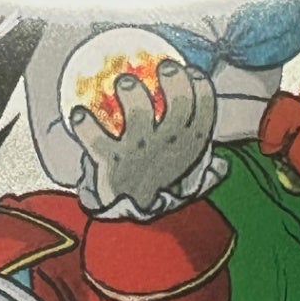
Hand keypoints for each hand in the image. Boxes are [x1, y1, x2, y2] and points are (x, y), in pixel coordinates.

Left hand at [73, 60, 216, 214]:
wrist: (134, 233)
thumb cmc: (157, 193)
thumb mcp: (184, 182)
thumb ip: (200, 168)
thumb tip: (220, 166)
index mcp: (192, 146)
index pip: (206, 106)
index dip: (200, 84)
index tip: (190, 71)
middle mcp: (169, 146)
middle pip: (179, 102)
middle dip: (174, 78)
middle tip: (164, 68)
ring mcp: (139, 152)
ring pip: (140, 112)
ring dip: (131, 92)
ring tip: (124, 83)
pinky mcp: (110, 161)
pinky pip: (95, 137)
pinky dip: (84, 124)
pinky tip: (79, 114)